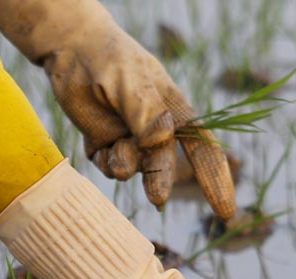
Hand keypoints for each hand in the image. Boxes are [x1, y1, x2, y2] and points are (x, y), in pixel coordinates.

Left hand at [0, 0, 235, 219]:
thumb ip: (143, 112)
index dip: (217, 181)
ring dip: (122, 163)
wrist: (70, 50)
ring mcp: (133, 143)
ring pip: (133, 170)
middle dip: (160, 183)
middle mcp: (158, 133)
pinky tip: (97, 141)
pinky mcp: (109, 148)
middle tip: (157, 200)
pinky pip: (109, 168)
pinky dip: (103, 159)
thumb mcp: (128, 81)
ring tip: (113, 143)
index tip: (225, 213)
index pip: (203, 150)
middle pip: (165, 168)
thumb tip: (160, 139)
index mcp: (176, 115)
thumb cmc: (109, 60)